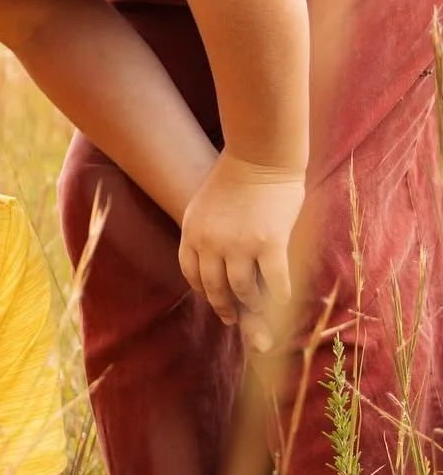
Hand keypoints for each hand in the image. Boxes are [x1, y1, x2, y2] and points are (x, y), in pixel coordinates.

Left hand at [178, 151, 305, 352]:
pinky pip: (275, 283)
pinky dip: (280, 296)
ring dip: (252, 304)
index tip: (214, 300)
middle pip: (214, 288)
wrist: (260, 156)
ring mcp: (240, 244)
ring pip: (243, 290)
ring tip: (259, 307)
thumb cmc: (236, 178)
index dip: (203, 291)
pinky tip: (283, 300)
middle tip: (233, 318)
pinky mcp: (270, 243)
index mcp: (192, 231)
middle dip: (224, 307)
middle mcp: (211, 242)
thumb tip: (214, 265)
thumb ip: (206, 234)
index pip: (191, 273)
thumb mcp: (204, 206)